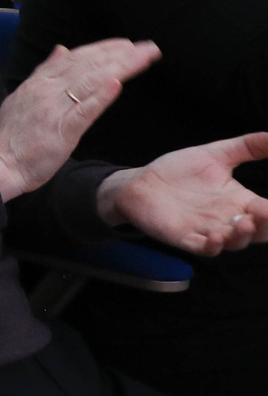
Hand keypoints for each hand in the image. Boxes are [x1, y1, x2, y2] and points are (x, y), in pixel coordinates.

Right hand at [0, 39, 159, 199]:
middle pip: (87, 66)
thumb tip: (61, 50)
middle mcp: (46, 91)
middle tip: (148, 47)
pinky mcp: (61, 131)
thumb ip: (44, 73)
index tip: (126, 44)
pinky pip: (84, 111)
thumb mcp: (23, 97)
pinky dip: (100, 96)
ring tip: (143, 58)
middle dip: (120, 54)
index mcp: (38, 83)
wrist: (0, 165)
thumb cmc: (13, 137)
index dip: (102, 49)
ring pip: (90, 82)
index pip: (75, 59)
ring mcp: (54, 110)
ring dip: (119, 67)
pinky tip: (117, 85)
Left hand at [105, 133, 267, 254]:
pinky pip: (203, 248)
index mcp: (241, 202)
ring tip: (245, 222)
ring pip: (234, 242)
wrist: (141, 182)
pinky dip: (213, 246)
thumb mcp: (216, 154)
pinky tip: (217, 236)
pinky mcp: (184, 238)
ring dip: (243, 236)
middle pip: (258, 232)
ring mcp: (208, 231)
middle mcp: (229, 220)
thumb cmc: (180, 171)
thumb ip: (248, 146)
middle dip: (267, 226)